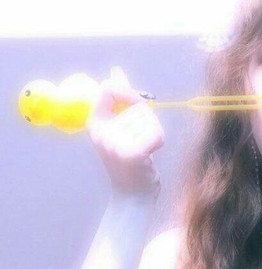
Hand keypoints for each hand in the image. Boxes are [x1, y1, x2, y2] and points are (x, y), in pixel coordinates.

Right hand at [86, 66, 164, 200]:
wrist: (132, 197)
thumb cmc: (128, 160)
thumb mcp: (119, 128)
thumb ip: (118, 100)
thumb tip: (115, 71)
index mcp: (95, 124)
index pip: (107, 90)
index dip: (126, 91)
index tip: (137, 102)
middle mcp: (102, 133)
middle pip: (138, 107)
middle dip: (147, 121)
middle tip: (139, 141)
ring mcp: (115, 144)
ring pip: (151, 121)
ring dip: (154, 134)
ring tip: (143, 151)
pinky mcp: (132, 154)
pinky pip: (157, 134)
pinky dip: (160, 142)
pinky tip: (150, 155)